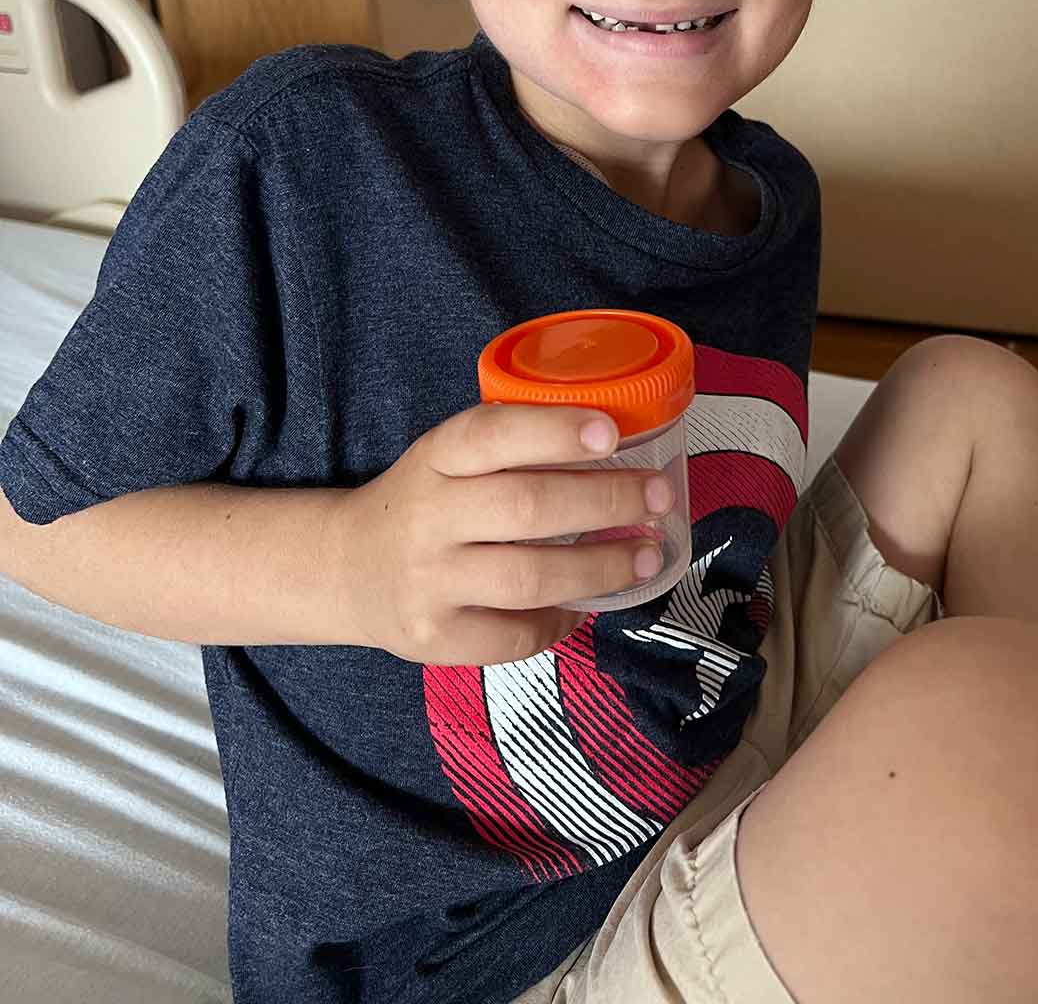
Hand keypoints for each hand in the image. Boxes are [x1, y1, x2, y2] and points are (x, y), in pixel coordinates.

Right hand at [328, 403, 673, 664]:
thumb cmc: (426, 504)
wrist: (348, 570)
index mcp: (434, 458)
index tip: (611, 433)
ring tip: (646, 555)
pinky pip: (516, 634)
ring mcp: (429, 582)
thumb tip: (615, 450)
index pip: (491, 434)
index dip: (554, 432)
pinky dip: (562, 620)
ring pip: (530, 576)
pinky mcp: (435, 638)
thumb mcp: (448, 459)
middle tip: (657, 497)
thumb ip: (510, 451)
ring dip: (601, 567)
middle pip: (527, 507)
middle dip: (606, 501)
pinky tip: (588, 603)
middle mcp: (428, 517)